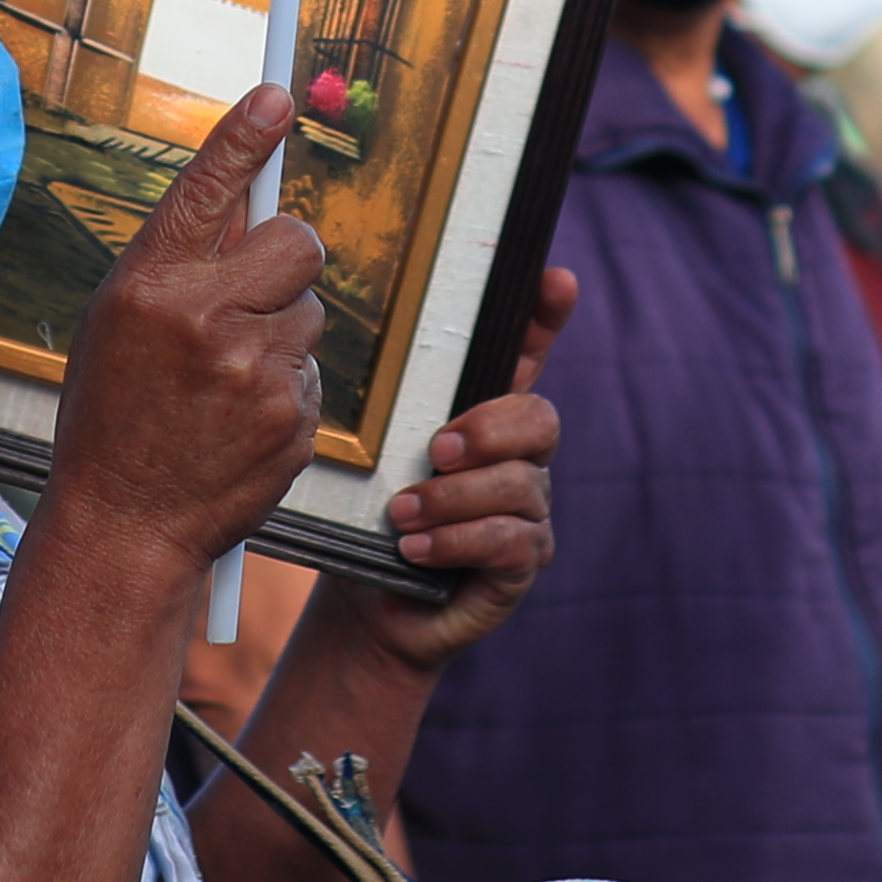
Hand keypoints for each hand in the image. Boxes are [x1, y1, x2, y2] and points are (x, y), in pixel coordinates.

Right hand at [43, 87, 330, 582]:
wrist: (125, 524)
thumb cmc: (113, 415)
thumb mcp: (117, 323)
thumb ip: (177, 262)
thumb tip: (244, 200)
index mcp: (150, 287)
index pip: (206, 189)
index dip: (242, 137)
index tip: (274, 96)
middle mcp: (205, 319)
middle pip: (297, 242)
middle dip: (288, 256)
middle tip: (256, 288)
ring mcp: (255, 370)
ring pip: (310, 309)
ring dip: (282, 330)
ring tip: (227, 377)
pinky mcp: (292, 415)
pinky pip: (311, 369)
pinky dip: (286, 384)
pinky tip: (240, 417)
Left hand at [359, 266, 573, 663]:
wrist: (370, 601)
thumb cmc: (369, 518)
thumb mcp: (367, 457)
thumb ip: (377, 412)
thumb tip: (325, 349)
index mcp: (482, 415)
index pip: (527, 353)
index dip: (547, 316)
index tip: (556, 279)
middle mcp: (517, 457)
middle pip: (539, 419)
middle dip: (489, 428)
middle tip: (435, 450)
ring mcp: (527, 511)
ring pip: (520, 485)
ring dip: (452, 499)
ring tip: (400, 514)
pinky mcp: (521, 564)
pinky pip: (509, 541)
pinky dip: (457, 541)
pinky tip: (416, 549)